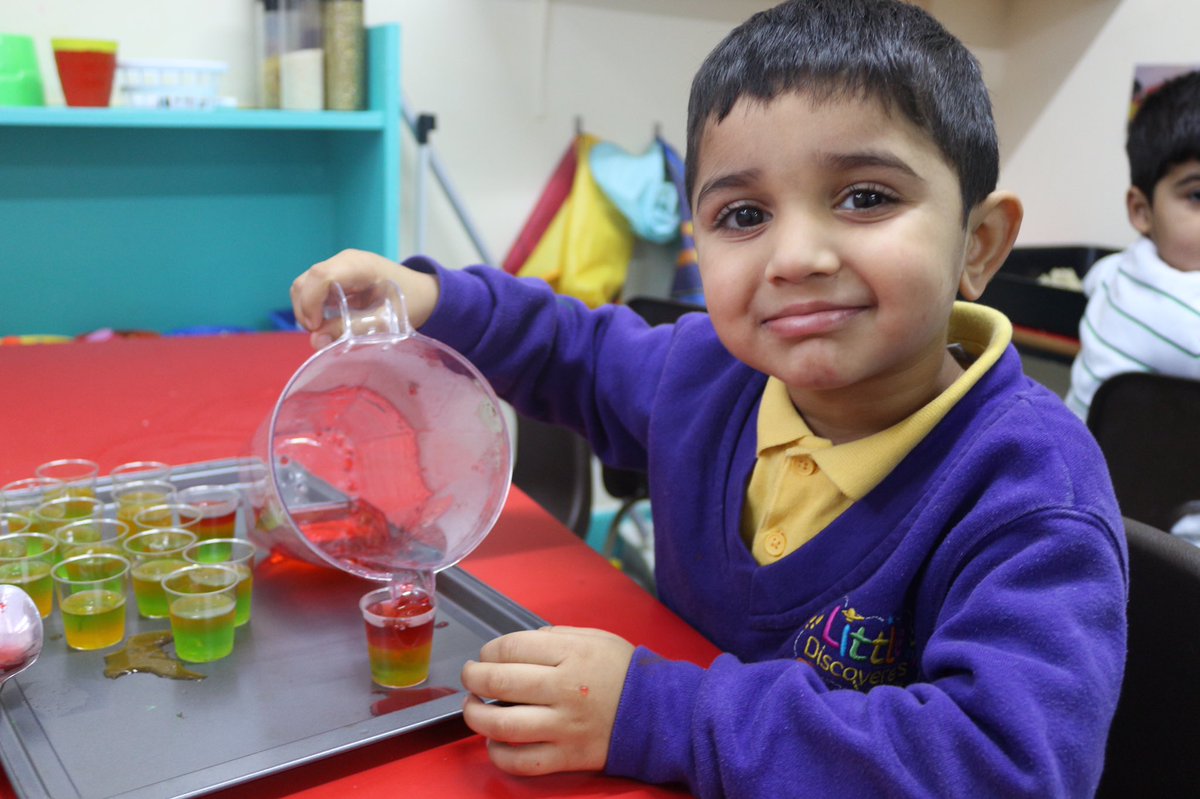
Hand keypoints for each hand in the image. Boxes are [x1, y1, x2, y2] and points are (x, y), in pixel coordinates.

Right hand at [289, 249, 439, 347]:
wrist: (422, 292)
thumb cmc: (409, 302)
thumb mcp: (384, 320)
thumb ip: (351, 330)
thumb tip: (316, 341)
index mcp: (359, 266)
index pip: (321, 276)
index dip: (310, 303)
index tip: (316, 328)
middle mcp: (344, 261)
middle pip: (306, 281)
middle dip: (305, 310)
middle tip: (319, 334)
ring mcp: (338, 267)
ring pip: (305, 285)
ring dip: (306, 309)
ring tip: (323, 329)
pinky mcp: (336, 276)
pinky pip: (313, 289)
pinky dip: (313, 307)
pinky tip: (328, 321)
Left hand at [460, 626, 635, 775]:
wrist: (658, 713)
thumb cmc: (624, 673)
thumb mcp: (594, 638)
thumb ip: (554, 637)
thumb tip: (517, 646)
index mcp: (571, 654)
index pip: (511, 648)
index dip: (489, 651)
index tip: (487, 655)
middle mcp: (564, 689)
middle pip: (499, 683)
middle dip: (474, 678)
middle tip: (471, 676)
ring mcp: (564, 726)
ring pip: (502, 725)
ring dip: (475, 716)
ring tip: (473, 708)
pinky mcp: (566, 756)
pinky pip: (521, 761)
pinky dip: (498, 753)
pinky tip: (495, 741)